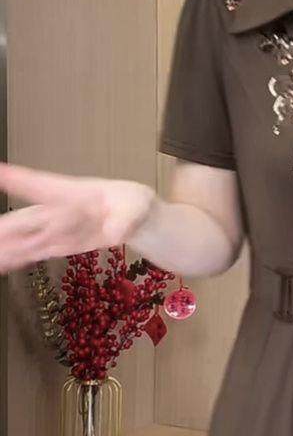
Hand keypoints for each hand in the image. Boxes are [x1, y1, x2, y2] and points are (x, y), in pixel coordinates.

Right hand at [0, 162, 155, 274]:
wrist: (133, 217)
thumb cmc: (131, 203)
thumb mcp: (135, 208)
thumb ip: (124, 219)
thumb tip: (115, 232)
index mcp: (70, 193)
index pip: (39, 185)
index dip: (17, 180)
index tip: (0, 172)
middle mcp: (55, 211)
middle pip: (23, 219)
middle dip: (6, 228)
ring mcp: (53, 229)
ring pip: (22, 238)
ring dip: (7, 247)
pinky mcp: (56, 246)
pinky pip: (31, 253)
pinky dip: (15, 259)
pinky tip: (3, 263)